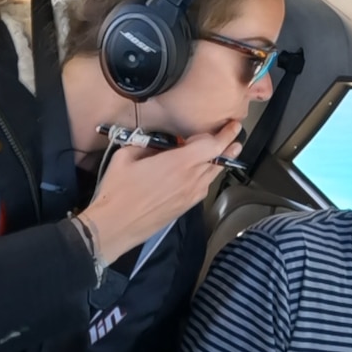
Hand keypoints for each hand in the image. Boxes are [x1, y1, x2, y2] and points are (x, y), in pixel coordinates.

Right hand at [78, 120, 241, 263]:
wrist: (115, 226)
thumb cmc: (117, 191)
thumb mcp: (125, 157)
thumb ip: (145, 145)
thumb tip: (156, 145)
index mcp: (179, 163)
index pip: (213, 145)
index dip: (225, 134)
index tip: (232, 126)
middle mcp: (191, 179)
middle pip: (218, 159)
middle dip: (228, 145)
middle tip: (235, 136)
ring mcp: (191, 195)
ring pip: (213, 174)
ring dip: (221, 160)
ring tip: (228, 151)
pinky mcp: (186, 207)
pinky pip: (204, 187)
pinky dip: (208, 175)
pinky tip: (203, 172)